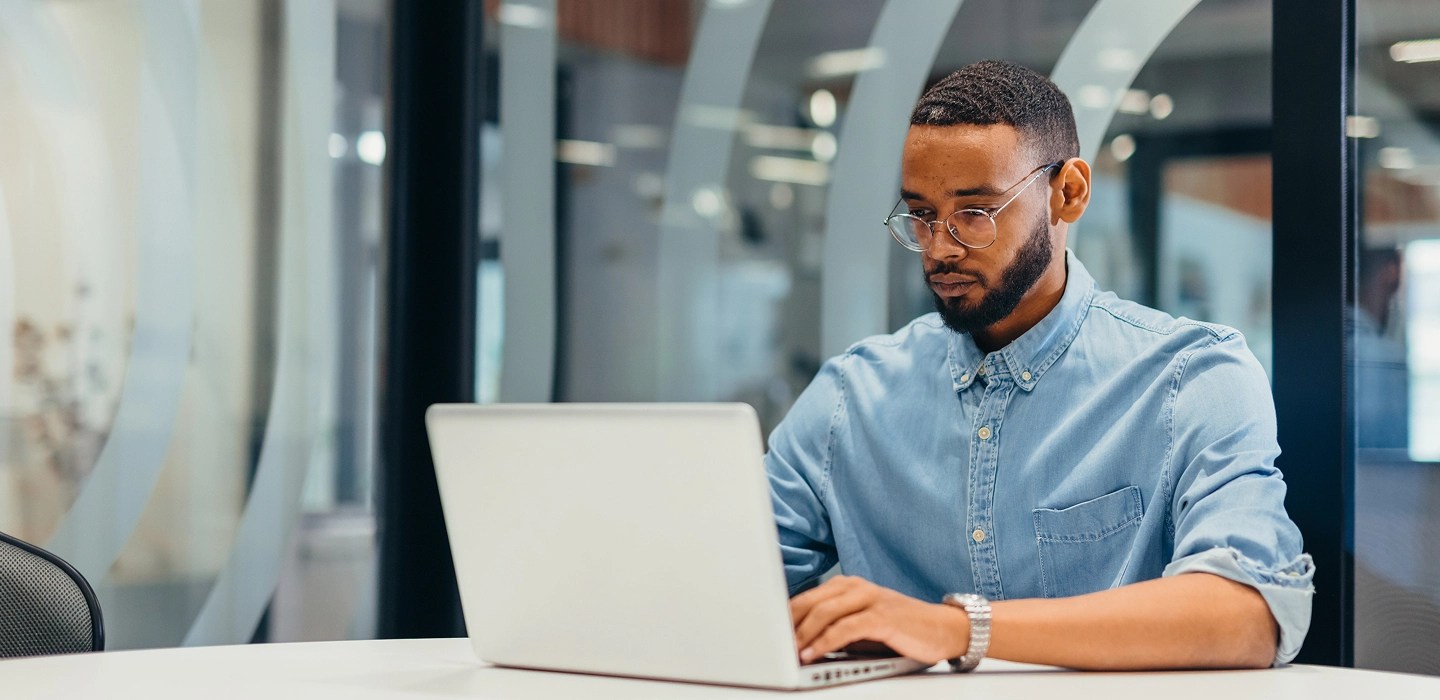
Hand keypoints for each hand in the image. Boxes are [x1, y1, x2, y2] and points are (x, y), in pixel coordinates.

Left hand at [789, 575, 969, 664]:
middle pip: (810, 602)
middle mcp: (856, 587)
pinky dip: (825, 642)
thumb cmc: (900, 628)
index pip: (807, 598)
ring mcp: (870, 599)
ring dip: (803, 635)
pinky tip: (813, 653)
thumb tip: (799, 642)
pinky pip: (845, 628)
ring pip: (825, 613)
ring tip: (790, 652)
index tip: (769, 635)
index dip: (785, 617)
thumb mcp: (862, 625)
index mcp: (847, 585)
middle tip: (774, 646)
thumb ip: (834, 627)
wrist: (943, 629)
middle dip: (789, 626)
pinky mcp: (882, 617)